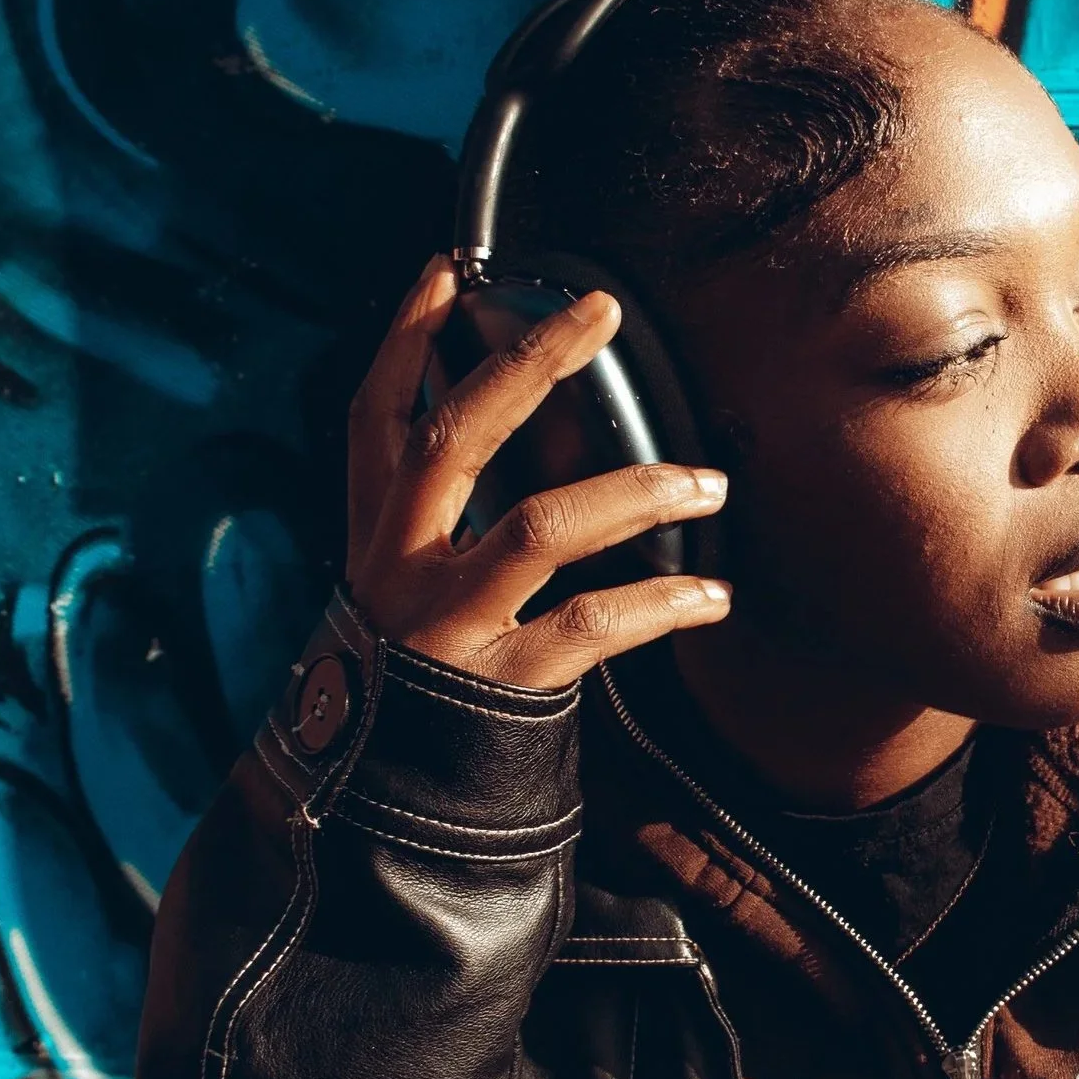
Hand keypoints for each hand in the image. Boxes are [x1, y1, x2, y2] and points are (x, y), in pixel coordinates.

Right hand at [344, 258, 730, 688]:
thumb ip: (440, 520)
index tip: (450, 266)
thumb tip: (505, 433)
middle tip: (600, 311)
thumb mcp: (401, 588)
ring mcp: (444, 624)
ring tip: (708, 484)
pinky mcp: (494, 682)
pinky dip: (659, 607)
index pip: (378, 414)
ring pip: (538, 528)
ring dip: (633, 494)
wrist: (362, 813)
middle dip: (527, 365)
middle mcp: (398, 566)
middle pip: (456, 438)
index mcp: (375, 533)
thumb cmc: (411, 681)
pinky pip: (588, 627)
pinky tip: (715, 598)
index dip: (408, 338)